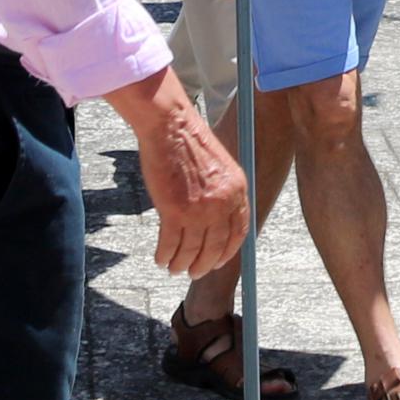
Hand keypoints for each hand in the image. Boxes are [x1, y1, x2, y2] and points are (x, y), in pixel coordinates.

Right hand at [136, 99, 250, 278]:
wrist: (170, 126)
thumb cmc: (189, 142)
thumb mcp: (218, 166)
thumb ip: (221, 192)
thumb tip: (215, 221)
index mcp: (237, 190)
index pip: (239, 231)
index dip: (227, 251)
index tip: (218, 261)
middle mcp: (222, 203)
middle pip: (216, 247)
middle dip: (204, 264)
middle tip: (193, 272)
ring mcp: (199, 209)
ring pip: (191, 251)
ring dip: (181, 264)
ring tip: (173, 268)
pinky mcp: (174, 211)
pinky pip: (170, 244)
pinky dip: (165, 255)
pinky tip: (160, 259)